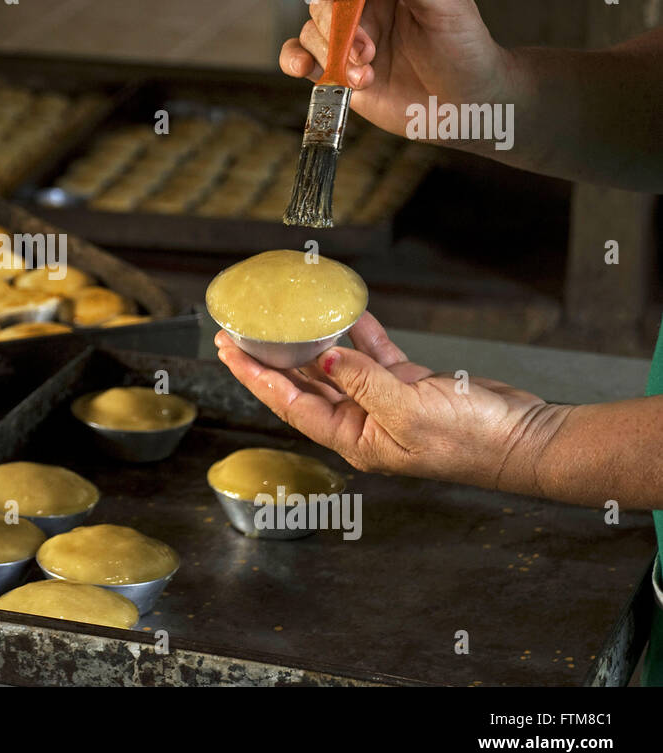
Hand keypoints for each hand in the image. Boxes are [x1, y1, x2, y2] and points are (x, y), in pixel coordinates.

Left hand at [214, 312, 571, 493]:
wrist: (525, 439)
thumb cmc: (472, 440)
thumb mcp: (409, 411)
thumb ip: (362, 382)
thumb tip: (321, 358)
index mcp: (354, 439)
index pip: (289, 404)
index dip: (255, 376)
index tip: (228, 351)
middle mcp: (363, 423)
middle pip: (303, 386)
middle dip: (270, 357)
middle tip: (239, 329)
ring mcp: (385, 404)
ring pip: (335, 368)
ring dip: (310, 342)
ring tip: (280, 318)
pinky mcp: (411, 386)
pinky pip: (375, 355)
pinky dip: (360, 334)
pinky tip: (345, 312)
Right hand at [280, 0, 520, 138]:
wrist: (468, 104)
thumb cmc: (465, 49)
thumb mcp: (446, 5)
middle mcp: (362, 9)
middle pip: (322, 0)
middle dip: (337, 25)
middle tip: (368, 50)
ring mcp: (348, 42)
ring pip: (311, 32)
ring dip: (331, 53)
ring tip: (365, 74)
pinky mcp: (338, 74)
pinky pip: (299, 58)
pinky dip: (295, 60)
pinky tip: (305, 69)